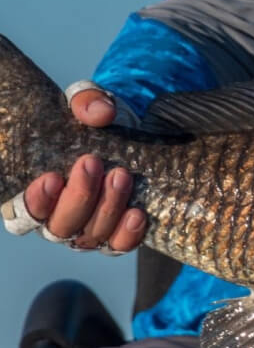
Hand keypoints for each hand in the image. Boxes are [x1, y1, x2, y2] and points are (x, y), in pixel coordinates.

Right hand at [21, 87, 145, 252]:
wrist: (131, 132)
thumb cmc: (96, 121)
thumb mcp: (89, 102)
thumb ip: (87, 101)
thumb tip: (100, 113)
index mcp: (39, 192)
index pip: (22, 214)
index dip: (34, 202)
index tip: (50, 178)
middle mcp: (59, 216)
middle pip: (59, 226)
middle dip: (78, 196)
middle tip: (92, 162)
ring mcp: (89, 228)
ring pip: (90, 236)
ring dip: (107, 207)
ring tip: (122, 175)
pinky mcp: (117, 231)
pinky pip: (118, 246)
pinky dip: (127, 235)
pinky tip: (137, 215)